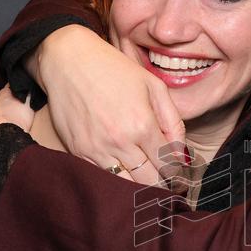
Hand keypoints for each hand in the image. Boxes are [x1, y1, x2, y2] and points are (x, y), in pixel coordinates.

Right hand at [38, 25, 186, 178]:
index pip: (169, 165)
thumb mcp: (153, 86)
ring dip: (140, 189)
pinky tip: (124, 176)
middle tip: (168, 185)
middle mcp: (121, 141)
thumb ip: (173, 121)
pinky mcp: (78, 151)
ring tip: (148, 185)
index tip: (180, 175)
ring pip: (126, 186)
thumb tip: (182, 153)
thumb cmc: (114, 69)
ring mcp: (97, 149)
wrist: (68, 61)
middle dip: (162, 185)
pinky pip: (102, 178)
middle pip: (150, 181)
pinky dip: (116, 183)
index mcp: (143, 125)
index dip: (178, 174)